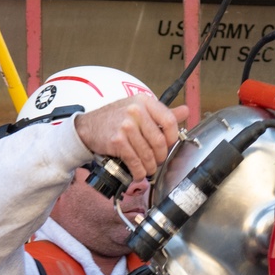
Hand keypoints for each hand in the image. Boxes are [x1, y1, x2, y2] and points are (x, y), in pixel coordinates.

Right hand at [74, 96, 188, 181]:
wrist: (88, 127)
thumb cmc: (116, 118)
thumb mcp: (139, 109)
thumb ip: (164, 112)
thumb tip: (186, 110)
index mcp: (145, 101)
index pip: (170, 122)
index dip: (173, 138)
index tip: (169, 145)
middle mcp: (136, 111)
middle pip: (160, 142)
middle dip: (161, 157)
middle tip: (157, 161)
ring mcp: (126, 126)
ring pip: (149, 155)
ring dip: (150, 167)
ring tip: (148, 168)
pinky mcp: (117, 141)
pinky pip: (136, 162)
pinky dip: (139, 172)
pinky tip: (138, 173)